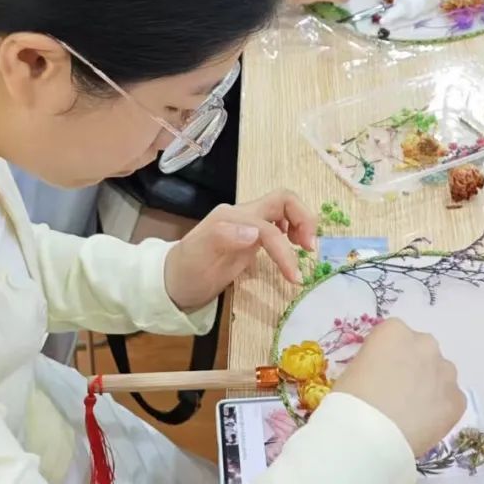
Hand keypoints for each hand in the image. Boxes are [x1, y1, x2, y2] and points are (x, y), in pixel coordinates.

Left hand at [164, 191, 316, 311]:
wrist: (172, 283)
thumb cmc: (186, 273)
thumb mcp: (198, 258)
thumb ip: (223, 238)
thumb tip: (254, 231)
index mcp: (231, 218)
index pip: (268, 226)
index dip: (284, 250)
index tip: (294, 277)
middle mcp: (241, 215)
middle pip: (282, 200)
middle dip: (303, 218)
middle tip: (311, 248)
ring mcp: (247, 225)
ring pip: (283, 209)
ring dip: (301, 223)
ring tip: (307, 249)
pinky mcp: (250, 237)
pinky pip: (278, 224)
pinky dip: (292, 231)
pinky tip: (293, 248)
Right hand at [334, 319, 465, 457]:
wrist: (369, 436)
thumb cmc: (351, 400)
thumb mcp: (355, 369)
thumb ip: (376, 363)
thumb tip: (385, 375)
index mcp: (395, 331)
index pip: (395, 337)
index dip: (388, 358)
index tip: (380, 375)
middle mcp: (425, 344)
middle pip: (422, 352)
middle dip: (413, 368)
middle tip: (398, 394)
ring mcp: (446, 372)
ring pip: (440, 375)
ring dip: (430, 387)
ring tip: (412, 413)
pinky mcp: (458, 400)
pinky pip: (451, 400)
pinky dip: (440, 410)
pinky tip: (423, 425)